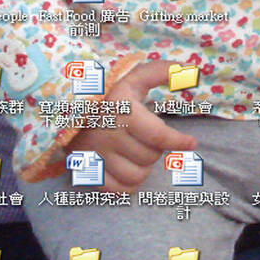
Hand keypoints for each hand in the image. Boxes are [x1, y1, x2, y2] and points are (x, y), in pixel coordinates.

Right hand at [63, 60, 196, 193]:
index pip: (158, 136)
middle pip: (150, 156)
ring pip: (137, 175)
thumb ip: (162, 71)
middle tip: (149, 137)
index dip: (179, 142)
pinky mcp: (87, 169)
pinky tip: (128, 166)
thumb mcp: (134, 77)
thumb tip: (191, 70)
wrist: (68, 106)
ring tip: (138, 150)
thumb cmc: (109, 91)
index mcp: (120, 109)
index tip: (191, 143)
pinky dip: (129, 183)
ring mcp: (95, 154)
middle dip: (156, 148)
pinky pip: (118, 190)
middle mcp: (106, 133)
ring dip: (144, 166)